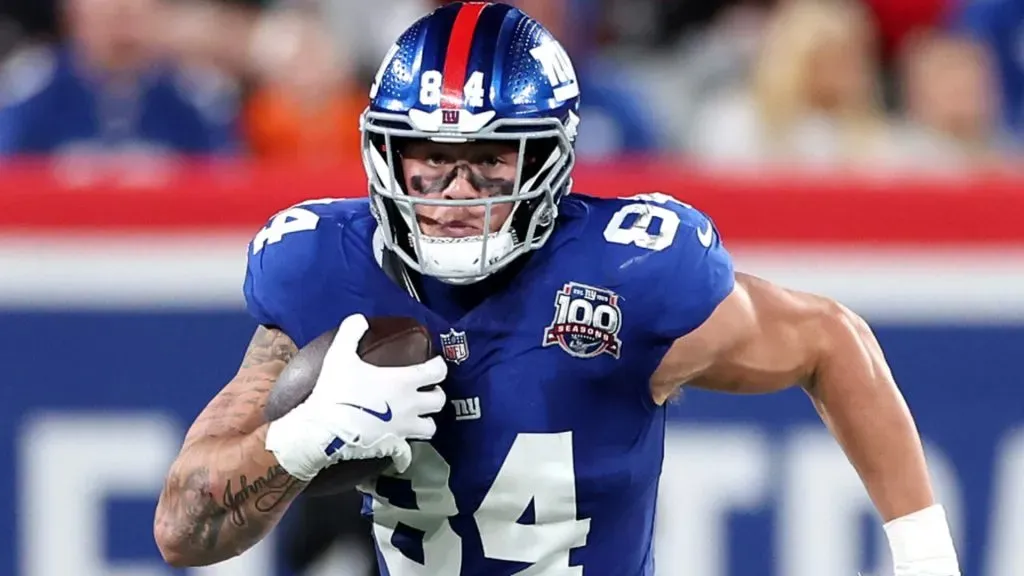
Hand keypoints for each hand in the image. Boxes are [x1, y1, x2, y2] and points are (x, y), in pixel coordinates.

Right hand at [265, 314, 446, 478]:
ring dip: (426, 420)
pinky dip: (406, 453)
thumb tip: (359, 319)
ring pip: (431, 427)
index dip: (438, 365)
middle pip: (439, 400)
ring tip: (416, 415)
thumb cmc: (336, 391)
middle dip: (435, 393)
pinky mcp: (393, 447)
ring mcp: (404, 429)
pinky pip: (407, 454)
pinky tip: (401, 449)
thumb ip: (351, 332)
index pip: (438, 371)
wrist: (322, 429)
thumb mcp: (340, 355)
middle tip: (423, 389)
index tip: (432, 364)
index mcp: (405, 382)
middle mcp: (411, 406)